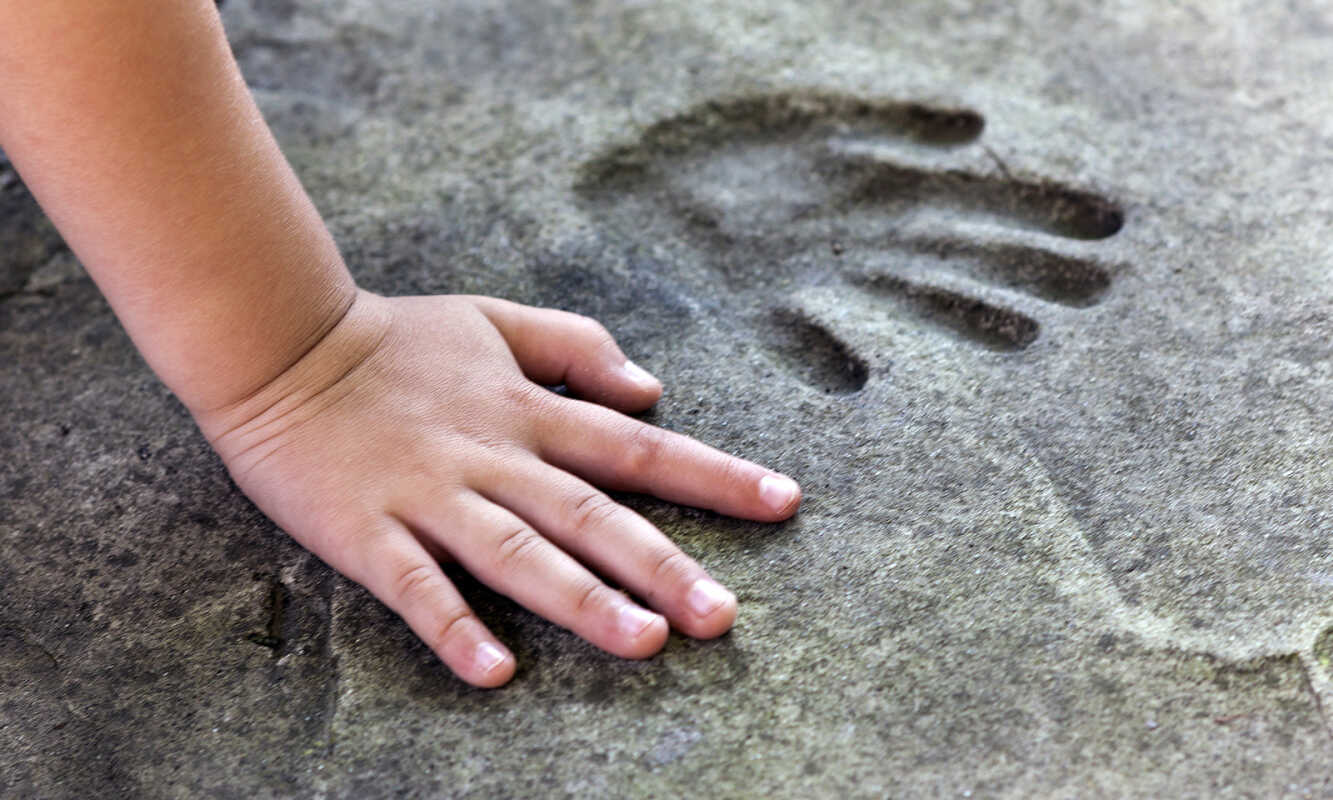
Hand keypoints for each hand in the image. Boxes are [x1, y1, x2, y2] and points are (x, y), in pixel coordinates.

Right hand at [194, 290, 801, 686]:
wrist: (280, 343)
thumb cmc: (395, 340)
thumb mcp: (496, 319)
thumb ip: (578, 346)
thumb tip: (651, 389)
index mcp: (529, 412)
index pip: (639, 447)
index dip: (714, 474)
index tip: (783, 502)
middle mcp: (494, 456)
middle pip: (592, 514)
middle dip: (663, 564)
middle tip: (723, 617)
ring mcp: (431, 494)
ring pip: (518, 553)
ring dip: (581, 599)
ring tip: (644, 643)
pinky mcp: (367, 530)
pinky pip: (416, 585)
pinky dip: (454, 626)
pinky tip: (495, 671)